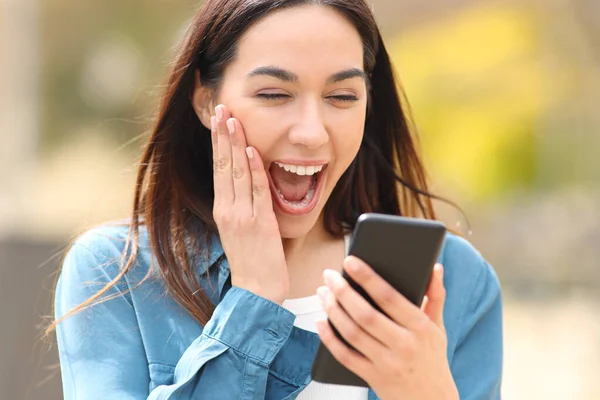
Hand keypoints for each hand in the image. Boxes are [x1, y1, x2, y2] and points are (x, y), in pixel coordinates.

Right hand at [211, 104, 288, 303]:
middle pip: (223, 165)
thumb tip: (247, 181)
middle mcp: (228, 210)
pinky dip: (253, 170)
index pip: (219, 169)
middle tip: (221, 108)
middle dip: (222, 135)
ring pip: (236, 173)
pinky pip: (256, 192)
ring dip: (235, 144)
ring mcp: (242, 216)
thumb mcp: (241, 230)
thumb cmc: (252, 262)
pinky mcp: (259, 224)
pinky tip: (250, 151)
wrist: (257, 292)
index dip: (219, 143)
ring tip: (232, 120)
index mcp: (223, 210)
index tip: (219, 120)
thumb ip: (242, 206)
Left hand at [316, 257, 457, 399]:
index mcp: (421, 327)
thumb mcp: (438, 327)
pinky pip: (345, 356)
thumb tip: (435, 266)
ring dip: (333, 311)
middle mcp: (404, 345)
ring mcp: (387, 363)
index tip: (349, 261)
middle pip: (365, 315)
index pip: (389, 297)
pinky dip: (329, 339)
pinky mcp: (373, 377)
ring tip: (323, 293)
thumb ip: (436, 295)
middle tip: (329, 276)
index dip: (367, 277)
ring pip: (352, 333)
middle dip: (342, 292)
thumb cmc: (432, 358)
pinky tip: (320, 322)